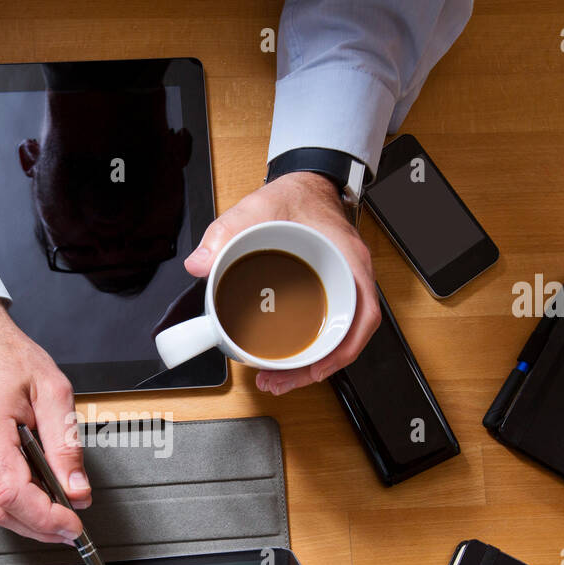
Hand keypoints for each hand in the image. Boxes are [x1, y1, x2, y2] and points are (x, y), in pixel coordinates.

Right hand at [0, 298, 89, 544]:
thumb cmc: (5, 356)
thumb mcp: (53, 391)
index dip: (45, 518)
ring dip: (26, 517)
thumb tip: (77, 490)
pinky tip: (33, 492)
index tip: (71, 525)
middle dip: (39, 527)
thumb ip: (66, 446)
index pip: (13, 492)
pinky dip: (11, 500)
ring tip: (57, 511)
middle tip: (70, 526)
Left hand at [184, 172, 380, 394]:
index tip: (317, 366)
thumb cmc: (295, 196)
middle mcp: (353, 277)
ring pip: (338, 336)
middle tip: (280, 382)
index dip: (343, 348)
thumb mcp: (257, 207)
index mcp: (348, 260)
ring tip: (277, 379)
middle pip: (348, 335)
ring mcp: (344, 285)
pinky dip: (310, 348)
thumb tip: (200, 264)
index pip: (363, 313)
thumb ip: (226, 232)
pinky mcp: (330, 290)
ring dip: (311, 363)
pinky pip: (329, 325)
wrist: (305, 183)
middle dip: (317, 367)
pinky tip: (285, 359)